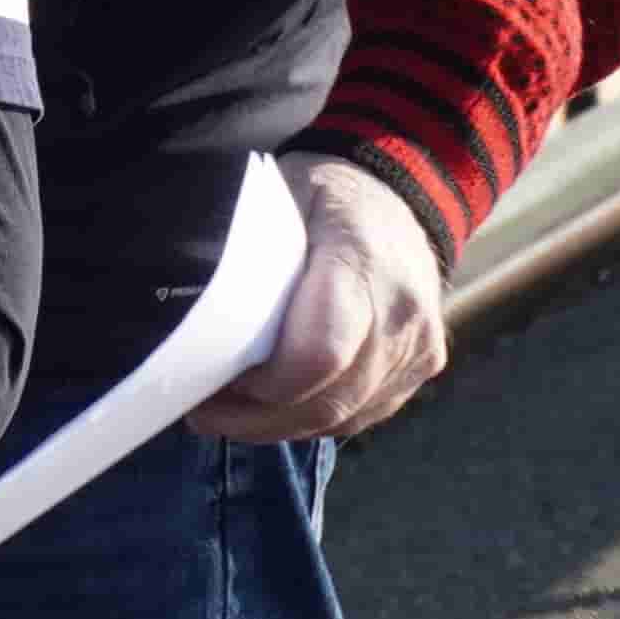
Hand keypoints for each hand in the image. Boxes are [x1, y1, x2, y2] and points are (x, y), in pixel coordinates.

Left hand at [186, 153, 449, 442]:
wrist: (402, 193)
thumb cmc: (325, 192)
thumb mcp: (279, 201)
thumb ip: (249, 260)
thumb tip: (197, 318)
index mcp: (361, 263)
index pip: (318, 353)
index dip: (264, 384)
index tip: (214, 381)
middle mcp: (402, 314)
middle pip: (327, 399)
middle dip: (258, 417)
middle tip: (202, 413)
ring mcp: (418, 347)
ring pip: (343, 417)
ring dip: (279, 425)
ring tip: (228, 414)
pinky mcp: (422, 367)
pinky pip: (362, 414)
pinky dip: (313, 419)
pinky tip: (273, 410)